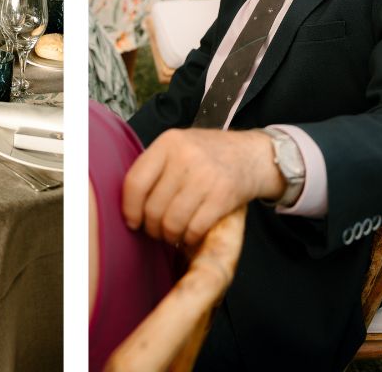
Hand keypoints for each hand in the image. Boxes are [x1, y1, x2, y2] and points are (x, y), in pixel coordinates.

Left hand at [122, 129, 283, 246]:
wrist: (253, 155)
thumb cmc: (208, 155)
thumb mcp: (179, 147)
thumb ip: (155, 167)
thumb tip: (128, 204)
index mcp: (168, 143)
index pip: (135, 182)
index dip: (129, 208)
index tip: (132, 221)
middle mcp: (185, 157)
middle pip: (153, 207)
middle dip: (152, 227)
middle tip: (156, 230)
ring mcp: (206, 176)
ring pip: (172, 221)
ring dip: (169, 235)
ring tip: (172, 234)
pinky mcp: (224, 196)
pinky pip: (195, 228)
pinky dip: (189, 238)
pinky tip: (190, 234)